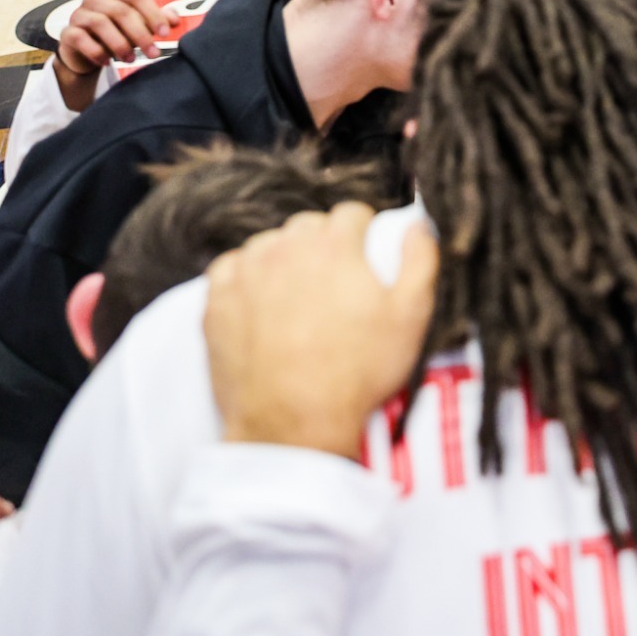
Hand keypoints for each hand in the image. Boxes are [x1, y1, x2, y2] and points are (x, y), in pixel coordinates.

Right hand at [53, 0, 174, 112]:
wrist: (87, 53)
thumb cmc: (117, 34)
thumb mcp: (139, 26)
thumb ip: (157, 20)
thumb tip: (176, 19)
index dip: (153, 14)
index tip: (166, 32)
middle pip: (121, 11)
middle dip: (140, 34)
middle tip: (153, 53)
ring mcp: (78, 14)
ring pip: (100, 23)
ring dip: (119, 43)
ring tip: (131, 59)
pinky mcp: (67, 32)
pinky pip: (80, 38)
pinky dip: (96, 51)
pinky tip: (108, 62)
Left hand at [204, 203, 437, 460]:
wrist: (293, 424)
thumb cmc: (358, 372)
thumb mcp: (411, 316)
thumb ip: (420, 259)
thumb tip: (417, 224)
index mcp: (335, 246)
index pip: (353, 213)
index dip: (366, 235)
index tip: (367, 260)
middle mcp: (286, 248)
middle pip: (309, 225)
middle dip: (325, 245)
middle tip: (335, 286)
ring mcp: (245, 273)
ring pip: (269, 244)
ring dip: (285, 259)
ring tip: (298, 298)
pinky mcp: (216, 300)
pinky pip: (231, 268)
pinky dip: (246, 279)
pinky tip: (262, 305)